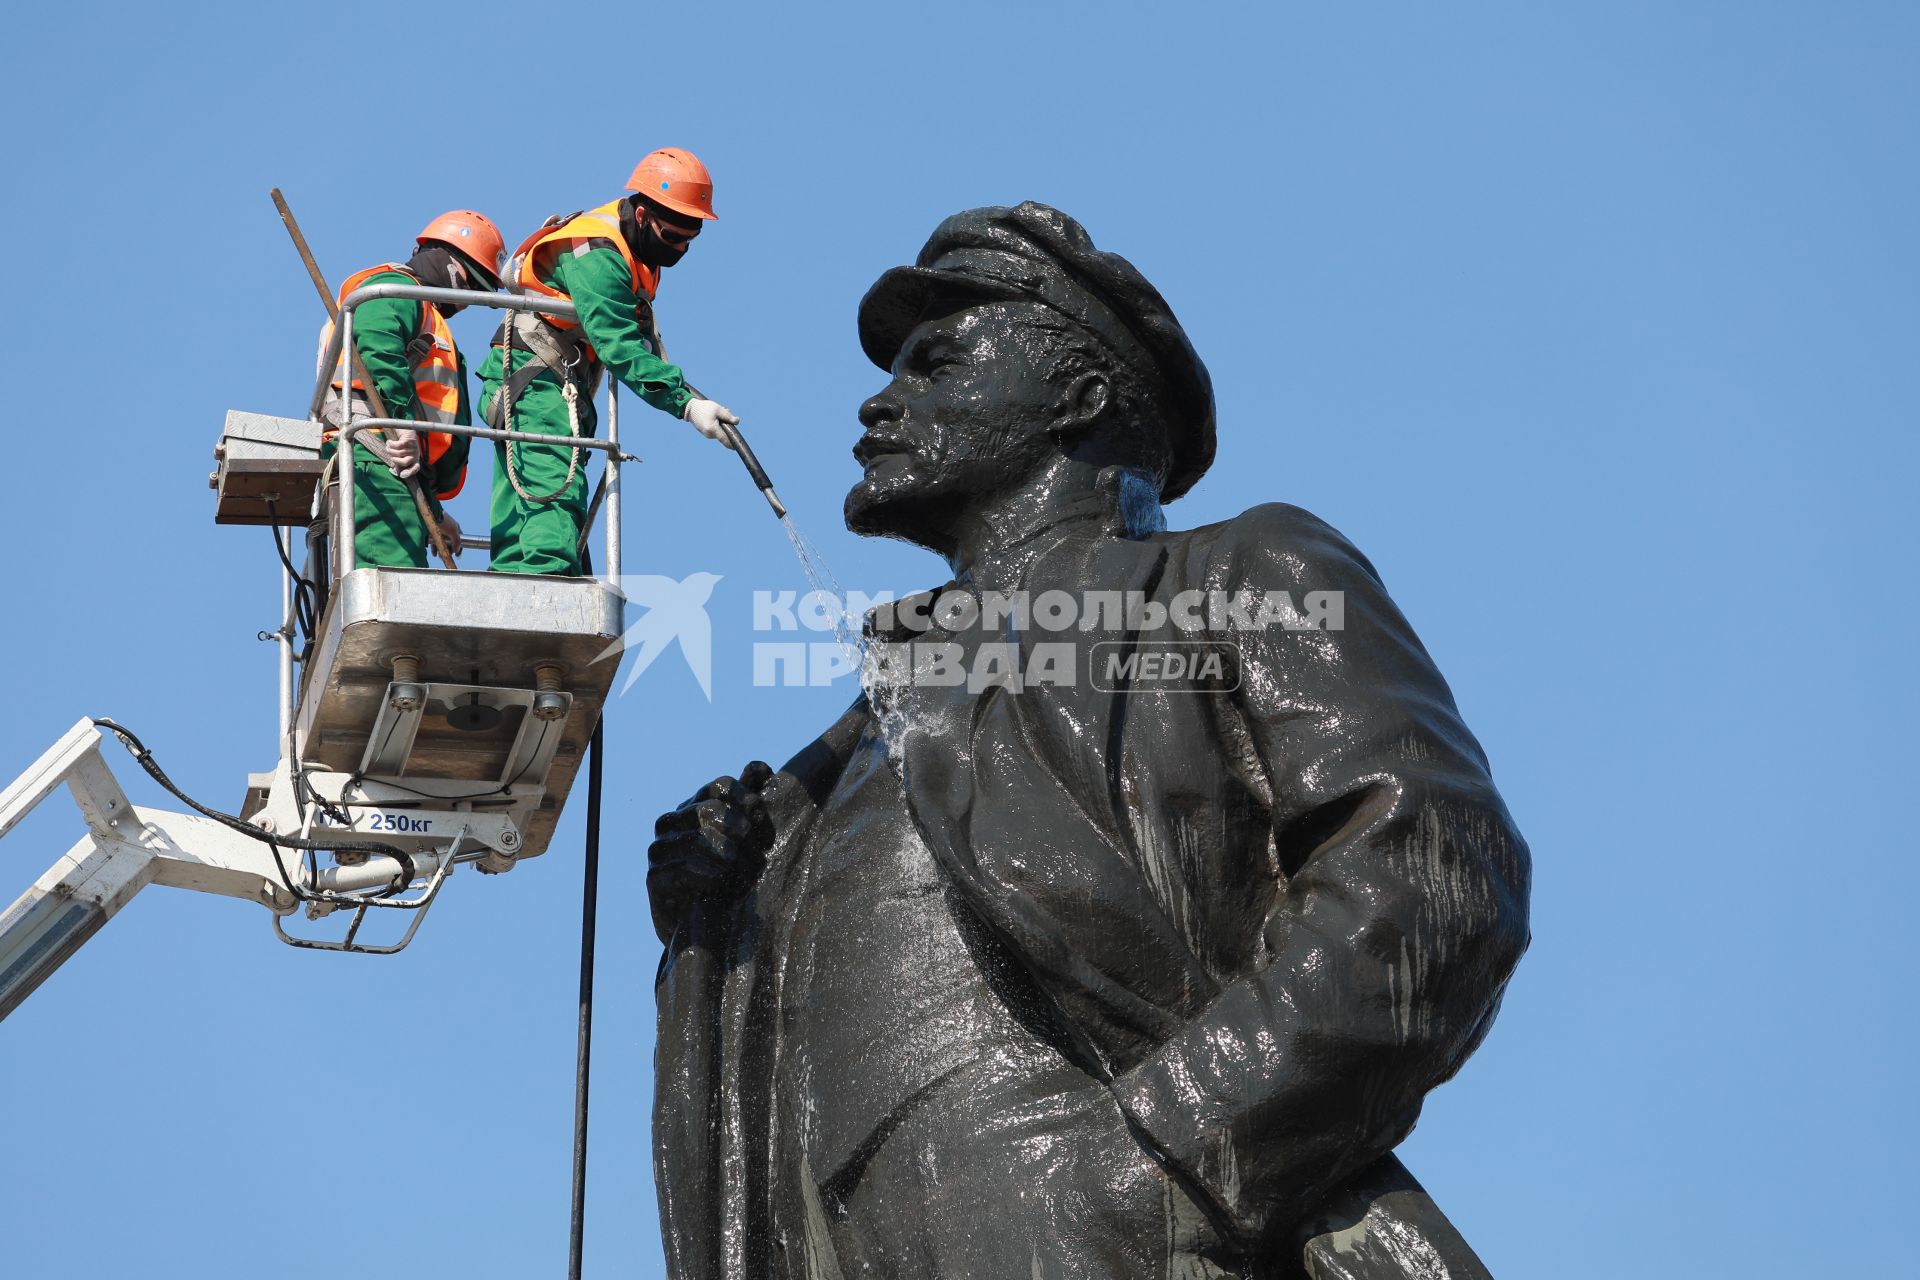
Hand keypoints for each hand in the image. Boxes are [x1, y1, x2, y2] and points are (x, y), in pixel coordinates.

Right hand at [382, 427, 422, 477]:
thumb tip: (397, 473)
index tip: (402, 475)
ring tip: (389, 446)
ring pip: (398, 453)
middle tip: (391, 455)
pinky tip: (389, 441)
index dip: (410, 472)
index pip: (416, 468)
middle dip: (395, 460)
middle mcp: (415, 454)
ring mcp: (413, 447)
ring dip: (390, 450)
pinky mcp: (409, 441)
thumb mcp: (403, 454)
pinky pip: (397, 446)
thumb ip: (400, 462)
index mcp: (415, 458)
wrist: (405, 429)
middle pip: (405, 462)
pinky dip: (390, 444)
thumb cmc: (402, 444)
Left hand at [434, 510, 461, 561]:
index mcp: (455, 528)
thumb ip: (457, 542)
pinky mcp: (432, 531)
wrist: (431, 513)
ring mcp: (440, 530)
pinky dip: (434, 548)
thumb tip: (457, 550)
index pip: (459, 541)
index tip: (457, 556)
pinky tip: (433, 553)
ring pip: (442, 543)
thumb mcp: (453, 532)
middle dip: (449, 551)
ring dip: (441, 550)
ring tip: (439, 556)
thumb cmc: (444, 522)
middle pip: (450, 543)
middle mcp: (448, 530)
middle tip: (446, 556)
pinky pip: (434, 541)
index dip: (459, 549)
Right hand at [648, 761, 774, 943]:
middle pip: (711, 809)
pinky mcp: (655, 878)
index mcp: (695, 805)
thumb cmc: (730, 876)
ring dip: (728, 857)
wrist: (705, 924)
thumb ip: (752, 801)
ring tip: (742, 874)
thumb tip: (760, 767)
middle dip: (740, 832)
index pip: (721, 785)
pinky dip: (709, 875)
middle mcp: (673, 822)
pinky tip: (720, 883)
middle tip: (756, 856)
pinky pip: (683, 868)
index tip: (761, 821)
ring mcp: (660, 849)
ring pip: (699, 838)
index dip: (747, 800)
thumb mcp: (747, 838)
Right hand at [682, 398, 740, 449]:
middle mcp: (710, 434)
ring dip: (722, 423)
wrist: (690, 408)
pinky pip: (715, 430)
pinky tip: (714, 416)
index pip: (725, 439)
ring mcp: (707, 434)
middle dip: (727, 424)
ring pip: (720, 431)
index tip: (736, 448)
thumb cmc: (704, 408)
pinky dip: (717, 424)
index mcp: (713, 429)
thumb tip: (737, 422)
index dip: (732, 444)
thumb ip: (728, 416)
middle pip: (724, 434)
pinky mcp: (706, 433)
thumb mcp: (718, 409)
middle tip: (726, 411)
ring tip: (718, 412)